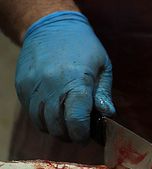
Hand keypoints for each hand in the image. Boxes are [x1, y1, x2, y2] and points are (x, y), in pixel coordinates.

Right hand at [15, 11, 114, 141]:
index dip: (82, 135)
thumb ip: (104, 94)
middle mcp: (52, 86)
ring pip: (42, 124)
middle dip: (70, 136)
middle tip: (78, 133)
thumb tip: (108, 115)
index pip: (76, 121)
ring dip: (55, 129)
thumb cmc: (84, 47)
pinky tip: (54, 113)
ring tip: (66, 124)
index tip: (86, 138)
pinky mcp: (22, 87)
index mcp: (76, 82)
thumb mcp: (103, 67)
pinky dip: (43, 119)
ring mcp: (34, 87)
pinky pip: (31, 113)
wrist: (52, 26)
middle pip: (58, 127)